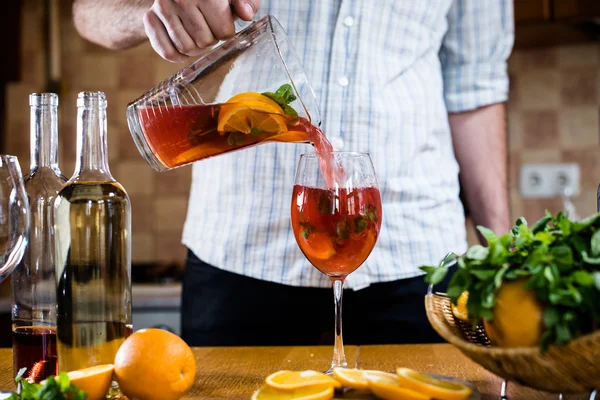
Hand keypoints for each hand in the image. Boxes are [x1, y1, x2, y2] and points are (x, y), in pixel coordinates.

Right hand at [143, 0, 259, 61]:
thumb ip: (246, 2)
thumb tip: (246, 14)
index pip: (223, 32)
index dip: (226, 32)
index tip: (221, 24)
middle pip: (205, 42)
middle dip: (210, 40)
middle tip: (207, 28)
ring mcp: (163, 7)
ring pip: (186, 49)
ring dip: (195, 48)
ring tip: (195, 34)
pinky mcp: (150, 18)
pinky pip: (167, 52)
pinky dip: (177, 56)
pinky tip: (182, 45)